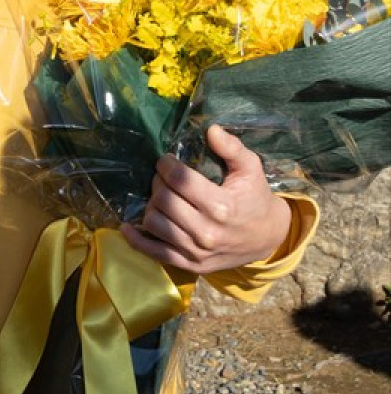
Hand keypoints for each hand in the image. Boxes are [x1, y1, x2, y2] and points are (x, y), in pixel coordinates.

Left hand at [120, 124, 292, 277]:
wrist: (266, 238)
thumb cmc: (255, 198)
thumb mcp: (251, 169)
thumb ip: (232, 148)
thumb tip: (210, 129)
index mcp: (222, 206)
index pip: (179, 181)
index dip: (166, 165)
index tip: (165, 161)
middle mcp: (207, 231)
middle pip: (163, 200)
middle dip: (157, 183)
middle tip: (162, 177)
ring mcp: (196, 251)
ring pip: (154, 223)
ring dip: (151, 205)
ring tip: (160, 196)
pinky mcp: (189, 264)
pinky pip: (153, 253)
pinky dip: (136, 240)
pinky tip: (128, 227)